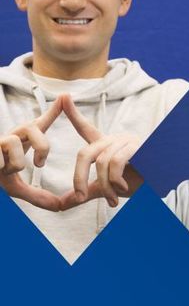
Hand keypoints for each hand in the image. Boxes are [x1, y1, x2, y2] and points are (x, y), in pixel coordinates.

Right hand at [0, 96, 63, 210]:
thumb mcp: (16, 187)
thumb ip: (37, 196)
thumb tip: (59, 207)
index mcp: (22, 141)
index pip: (40, 123)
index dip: (53, 111)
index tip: (65, 98)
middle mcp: (10, 136)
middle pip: (32, 127)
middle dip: (41, 146)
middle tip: (40, 164)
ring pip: (13, 143)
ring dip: (14, 162)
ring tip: (6, 169)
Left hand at [59, 94, 141, 208]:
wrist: (162, 182)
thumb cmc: (138, 181)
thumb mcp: (108, 187)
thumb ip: (88, 191)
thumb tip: (63, 204)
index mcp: (105, 146)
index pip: (86, 128)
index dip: (73, 113)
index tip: (64, 97)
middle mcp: (114, 140)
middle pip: (85, 154)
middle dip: (78, 178)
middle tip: (80, 198)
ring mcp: (125, 141)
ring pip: (101, 163)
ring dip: (105, 186)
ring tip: (112, 200)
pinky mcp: (136, 146)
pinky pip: (116, 162)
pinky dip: (116, 180)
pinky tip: (123, 188)